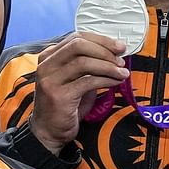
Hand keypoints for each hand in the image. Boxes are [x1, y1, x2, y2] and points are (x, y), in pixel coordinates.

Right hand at [28, 32, 129, 153]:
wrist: (49, 130)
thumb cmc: (66, 104)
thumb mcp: (76, 79)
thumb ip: (89, 65)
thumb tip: (115, 55)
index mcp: (49, 56)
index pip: (76, 37)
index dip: (101, 40)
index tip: (120, 46)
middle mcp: (47, 64)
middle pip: (78, 45)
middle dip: (105, 50)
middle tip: (121, 60)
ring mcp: (50, 79)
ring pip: (84, 62)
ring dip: (108, 66)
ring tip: (122, 73)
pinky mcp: (59, 95)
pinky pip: (88, 81)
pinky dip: (106, 80)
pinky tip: (116, 82)